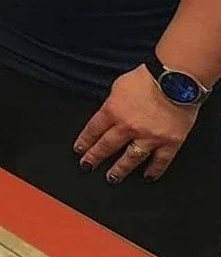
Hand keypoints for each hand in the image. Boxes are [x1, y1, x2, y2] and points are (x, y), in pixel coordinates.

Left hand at [76, 66, 199, 181]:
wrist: (176, 80)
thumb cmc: (149, 78)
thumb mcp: (119, 86)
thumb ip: (113, 103)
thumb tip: (109, 113)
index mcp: (113, 111)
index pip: (93, 130)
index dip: (84, 142)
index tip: (79, 150)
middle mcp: (128, 127)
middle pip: (106, 146)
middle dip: (94, 158)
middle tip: (87, 166)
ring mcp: (149, 137)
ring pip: (130, 158)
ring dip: (119, 170)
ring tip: (112, 178)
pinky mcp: (169, 142)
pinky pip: (160, 161)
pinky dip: (154, 170)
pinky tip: (148, 176)